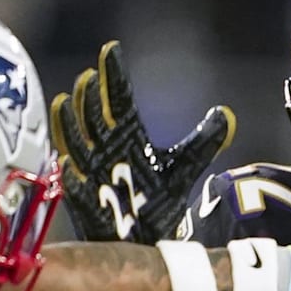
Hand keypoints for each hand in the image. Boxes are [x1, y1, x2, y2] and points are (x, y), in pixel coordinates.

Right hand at [50, 40, 234, 242]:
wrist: (150, 241)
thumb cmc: (158, 203)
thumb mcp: (185, 168)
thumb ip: (204, 142)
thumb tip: (225, 114)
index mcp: (128, 137)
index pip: (119, 99)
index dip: (114, 75)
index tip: (111, 50)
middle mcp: (107, 151)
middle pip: (95, 119)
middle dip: (90, 99)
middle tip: (89, 77)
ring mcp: (93, 175)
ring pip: (77, 146)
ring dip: (70, 126)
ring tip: (65, 101)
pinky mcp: (87, 204)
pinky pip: (74, 189)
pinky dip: (70, 177)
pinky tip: (66, 163)